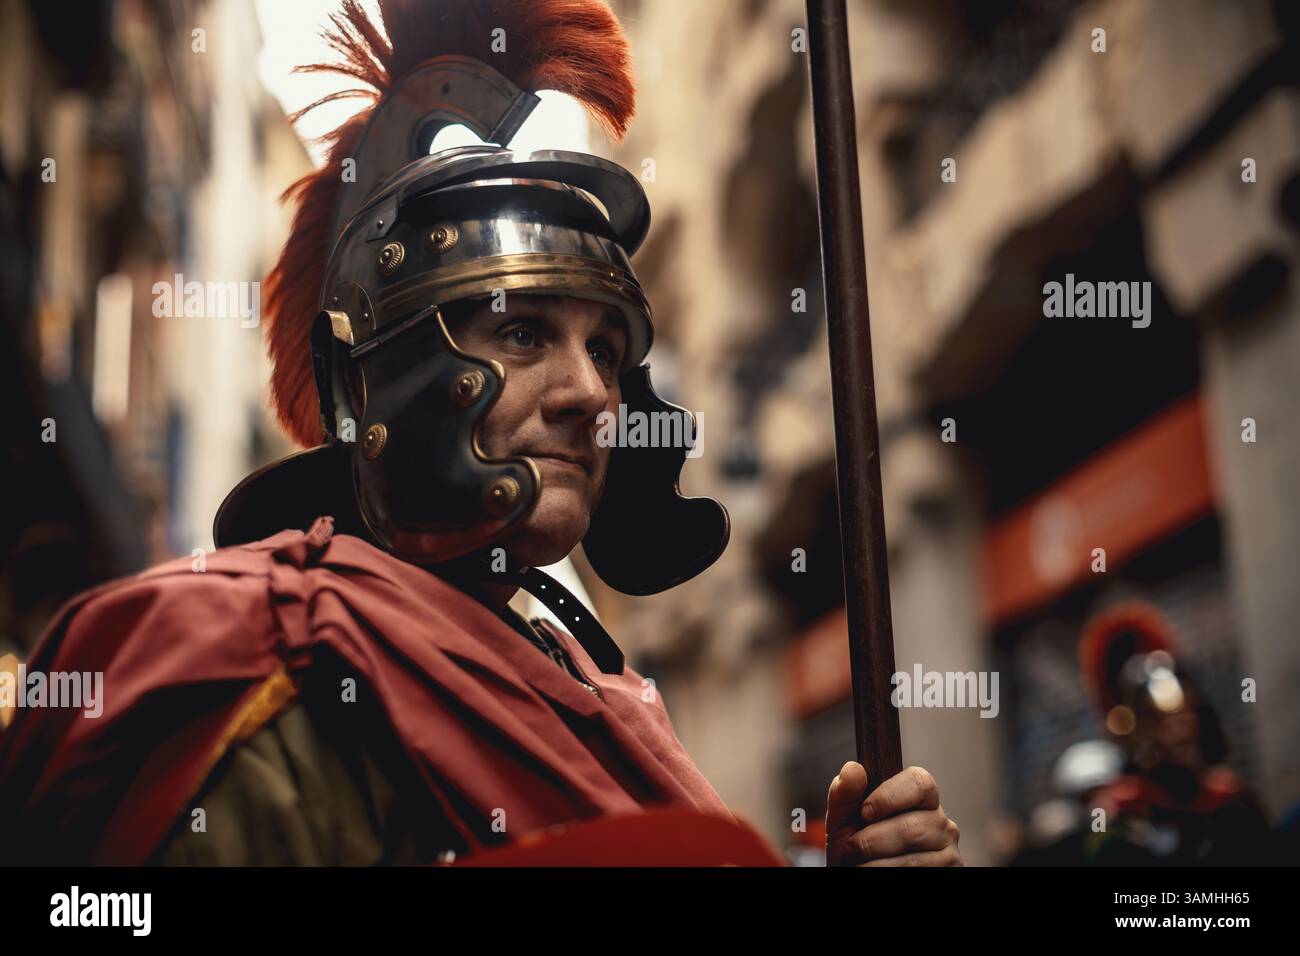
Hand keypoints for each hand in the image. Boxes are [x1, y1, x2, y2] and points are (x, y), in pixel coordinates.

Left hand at [826, 762, 961, 865]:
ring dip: (877, 863)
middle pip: (913, 828)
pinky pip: (918, 874)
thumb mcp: (843, 818)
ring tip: (861, 863)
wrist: (859, 872)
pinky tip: (877, 871)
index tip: (865, 813)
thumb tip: (853, 769)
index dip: (889, 797)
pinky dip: (887, 874)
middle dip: (874, 840)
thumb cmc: (855, 845)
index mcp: (919, 798)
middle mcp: (939, 821)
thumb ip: (845, 793)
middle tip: (853, 847)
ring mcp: (947, 850)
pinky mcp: (950, 872)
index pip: (920, 783)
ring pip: (914, 858)